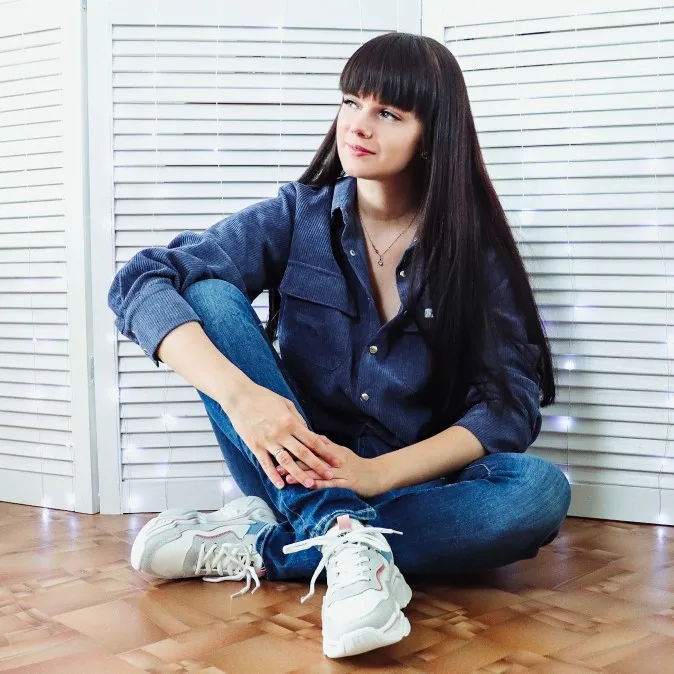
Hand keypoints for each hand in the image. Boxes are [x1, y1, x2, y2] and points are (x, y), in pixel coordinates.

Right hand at [223, 381, 339, 489]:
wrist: (239, 397)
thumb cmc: (264, 397)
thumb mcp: (285, 403)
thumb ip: (298, 418)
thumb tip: (308, 431)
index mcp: (291, 422)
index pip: (312, 440)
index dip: (326, 452)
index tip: (336, 461)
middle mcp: (281, 433)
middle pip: (303, 453)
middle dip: (318, 466)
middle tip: (330, 475)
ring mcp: (268, 441)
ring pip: (287, 462)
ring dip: (299, 474)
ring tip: (310, 484)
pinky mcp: (255, 446)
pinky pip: (265, 464)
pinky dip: (273, 475)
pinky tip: (281, 485)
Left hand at [276, 435, 384, 497]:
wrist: (377, 474)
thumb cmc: (357, 464)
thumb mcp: (341, 451)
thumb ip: (326, 444)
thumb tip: (311, 436)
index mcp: (331, 450)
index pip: (309, 448)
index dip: (293, 450)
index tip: (279, 450)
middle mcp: (334, 459)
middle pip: (310, 460)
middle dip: (292, 463)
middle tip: (276, 465)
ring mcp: (341, 471)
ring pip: (318, 472)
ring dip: (301, 475)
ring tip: (286, 477)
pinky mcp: (347, 483)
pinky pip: (331, 484)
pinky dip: (319, 485)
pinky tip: (309, 486)